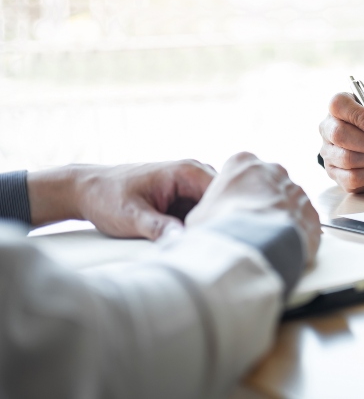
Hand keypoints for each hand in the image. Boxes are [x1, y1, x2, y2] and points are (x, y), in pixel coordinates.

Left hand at [28, 160, 216, 239]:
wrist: (85, 190)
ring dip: (206, 226)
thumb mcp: (131, 216)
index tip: (212, 241)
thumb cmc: (106, 197)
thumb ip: (158, 227)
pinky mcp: (184, 196)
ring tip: (198, 247)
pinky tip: (188, 242)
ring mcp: (190, 185)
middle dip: (216, 224)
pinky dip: (196, 227)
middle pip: (221, 203)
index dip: (222, 218)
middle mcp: (194, 173)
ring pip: (212, 210)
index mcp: (186, 171)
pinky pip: (200, 213)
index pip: (222, 195)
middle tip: (206, 248)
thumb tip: (183, 239)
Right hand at [185, 152, 321, 262]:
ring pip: (289, 203)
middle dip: (262, 202)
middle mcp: (273, 170)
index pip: (241, 171)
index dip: (236, 194)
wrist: (252, 249)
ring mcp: (295, 190)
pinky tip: (283, 248)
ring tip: (267, 242)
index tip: (233, 211)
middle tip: (251, 227)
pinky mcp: (312, 213)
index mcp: (243, 162)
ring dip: (280, 218)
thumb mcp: (198, 215)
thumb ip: (208, 210)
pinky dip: (296, 235)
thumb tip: (207, 224)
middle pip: (268, 184)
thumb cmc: (220, 229)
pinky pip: (304, 222)